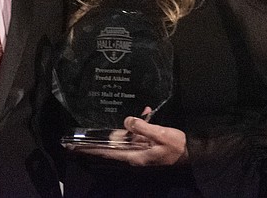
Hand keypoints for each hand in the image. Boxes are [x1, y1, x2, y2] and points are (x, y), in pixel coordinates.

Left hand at [68, 107, 188, 166]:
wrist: (191, 152)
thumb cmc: (175, 146)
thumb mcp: (159, 135)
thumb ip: (142, 127)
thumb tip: (126, 121)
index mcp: (134, 155)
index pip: (107, 152)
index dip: (90, 150)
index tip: (75, 148)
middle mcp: (133, 154)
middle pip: (110, 147)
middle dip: (93, 143)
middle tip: (74, 141)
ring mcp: (139, 149)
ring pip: (123, 138)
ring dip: (117, 130)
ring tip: (100, 126)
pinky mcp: (146, 143)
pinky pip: (137, 133)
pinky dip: (139, 123)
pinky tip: (146, 111)